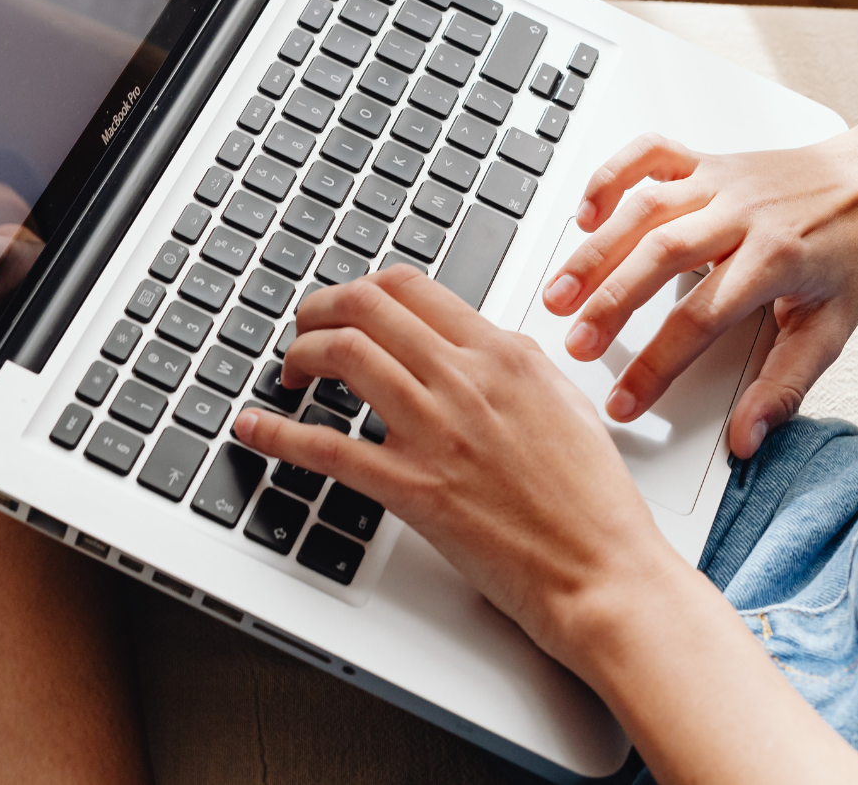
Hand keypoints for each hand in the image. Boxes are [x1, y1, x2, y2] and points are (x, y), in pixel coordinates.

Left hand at [231, 266, 696, 668]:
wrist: (602, 570)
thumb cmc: (592, 500)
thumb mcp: (565, 402)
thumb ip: (514, 364)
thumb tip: (474, 343)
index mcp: (503, 354)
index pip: (411, 288)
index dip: (363, 289)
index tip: (348, 307)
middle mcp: (466, 379)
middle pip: (366, 306)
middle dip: (319, 309)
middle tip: (304, 329)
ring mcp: (436, 431)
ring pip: (343, 354)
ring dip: (300, 354)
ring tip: (290, 371)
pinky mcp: (413, 488)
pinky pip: (326, 447)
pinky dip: (278, 433)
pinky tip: (254, 429)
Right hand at [539, 129, 857, 458]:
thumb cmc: (854, 253)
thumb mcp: (833, 330)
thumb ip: (784, 387)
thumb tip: (746, 439)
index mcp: (774, 259)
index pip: (700, 319)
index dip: (656, 364)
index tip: (624, 401)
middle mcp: (741, 214)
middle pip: (658, 256)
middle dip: (609, 303)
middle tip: (575, 344)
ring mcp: (720, 181)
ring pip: (643, 207)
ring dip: (594, 250)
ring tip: (560, 291)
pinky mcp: (707, 160)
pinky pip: (649, 154)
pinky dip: (612, 175)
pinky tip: (587, 213)